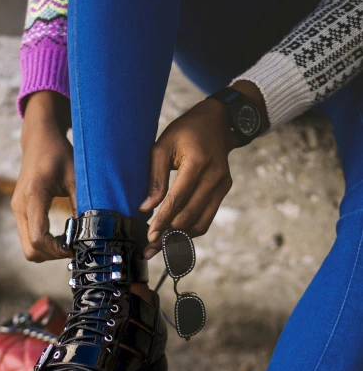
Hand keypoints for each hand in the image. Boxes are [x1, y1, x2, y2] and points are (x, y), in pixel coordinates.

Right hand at [11, 91, 75, 261]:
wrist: (39, 140)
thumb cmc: (59, 154)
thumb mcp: (76, 177)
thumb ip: (82, 205)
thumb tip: (92, 233)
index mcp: (33, 196)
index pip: (38, 238)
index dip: (57, 250)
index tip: (76, 247)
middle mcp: (20, 207)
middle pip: (30, 250)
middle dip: (53, 255)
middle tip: (74, 248)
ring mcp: (17, 211)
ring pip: (28, 248)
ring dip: (48, 251)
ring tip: (69, 241)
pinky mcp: (20, 213)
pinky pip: (28, 240)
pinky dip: (44, 244)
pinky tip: (61, 236)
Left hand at [140, 81, 267, 257]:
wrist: (217, 122)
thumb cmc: (185, 131)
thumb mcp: (163, 146)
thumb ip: (155, 178)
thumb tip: (145, 209)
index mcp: (198, 162)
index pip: (178, 199)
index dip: (162, 220)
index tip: (149, 236)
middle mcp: (215, 176)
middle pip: (189, 215)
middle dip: (168, 234)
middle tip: (150, 248)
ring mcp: (222, 185)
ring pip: (200, 223)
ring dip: (179, 238)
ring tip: (160, 247)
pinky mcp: (224, 190)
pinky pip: (207, 219)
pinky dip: (190, 230)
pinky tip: (175, 235)